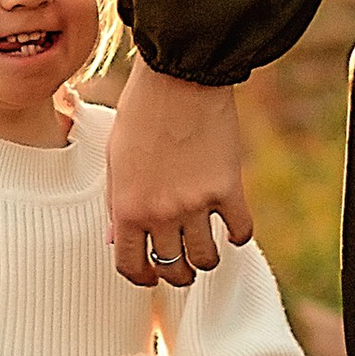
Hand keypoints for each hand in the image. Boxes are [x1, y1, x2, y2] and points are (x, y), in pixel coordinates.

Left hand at [106, 62, 253, 288]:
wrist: (179, 77)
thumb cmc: (141, 112)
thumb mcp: (115, 158)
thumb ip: (115, 202)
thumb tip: (113, 239)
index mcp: (126, 207)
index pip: (131, 265)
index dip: (141, 278)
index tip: (151, 276)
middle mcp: (160, 213)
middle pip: (173, 269)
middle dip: (177, 273)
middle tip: (182, 264)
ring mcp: (196, 204)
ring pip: (207, 260)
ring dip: (207, 259)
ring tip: (206, 246)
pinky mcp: (228, 189)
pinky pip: (240, 232)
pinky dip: (238, 235)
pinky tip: (232, 226)